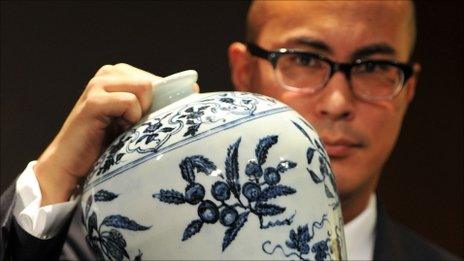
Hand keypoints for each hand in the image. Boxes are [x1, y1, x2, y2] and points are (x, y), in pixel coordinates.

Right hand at [34, 63, 197, 205]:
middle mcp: (108, 73)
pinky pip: (130, 103)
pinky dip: (129, 120)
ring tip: (122, 128)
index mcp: (119, 74)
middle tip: (132, 128)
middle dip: (150, 109)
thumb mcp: (136, 119)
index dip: (164, 101)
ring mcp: (98, 84)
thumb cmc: (108, 144)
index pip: (157, 80)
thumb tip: (195, 88)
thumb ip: (157, 102)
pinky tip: (114, 130)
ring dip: (139, 115)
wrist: (72, 165)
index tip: (156, 120)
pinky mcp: (94, 100)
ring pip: (144, 88)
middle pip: (153, 83)